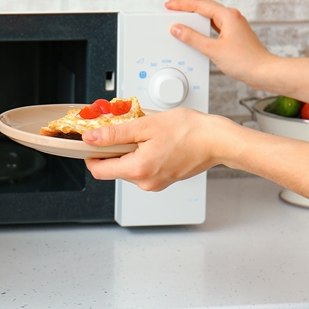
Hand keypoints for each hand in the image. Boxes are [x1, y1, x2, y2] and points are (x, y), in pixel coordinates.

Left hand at [82, 108, 229, 190]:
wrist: (217, 141)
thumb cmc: (189, 131)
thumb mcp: (146, 125)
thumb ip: (115, 134)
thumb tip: (91, 138)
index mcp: (138, 170)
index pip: (99, 170)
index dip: (90, 154)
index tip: (91, 140)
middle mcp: (145, 182)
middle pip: (113, 168)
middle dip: (112, 149)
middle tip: (121, 128)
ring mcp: (155, 183)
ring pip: (128, 168)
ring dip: (128, 151)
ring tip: (143, 133)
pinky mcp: (163, 180)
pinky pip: (143, 169)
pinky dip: (141, 155)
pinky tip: (153, 141)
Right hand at [165, 0, 276, 89]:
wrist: (263, 72)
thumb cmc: (246, 61)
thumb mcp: (213, 49)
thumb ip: (193, 38)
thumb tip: (178, 29)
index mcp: (228, 16)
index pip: (200, 5)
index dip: (183, 4)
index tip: (170, 5)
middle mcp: (233, 18)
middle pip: (206, 6)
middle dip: (188, 6)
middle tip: (172, 7)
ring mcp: (234, 26)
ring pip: (211, 16)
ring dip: (196, 16)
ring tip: (182, 17)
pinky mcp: (235, 36)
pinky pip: (215, 26)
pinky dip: (204, 26)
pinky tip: (198, 31)